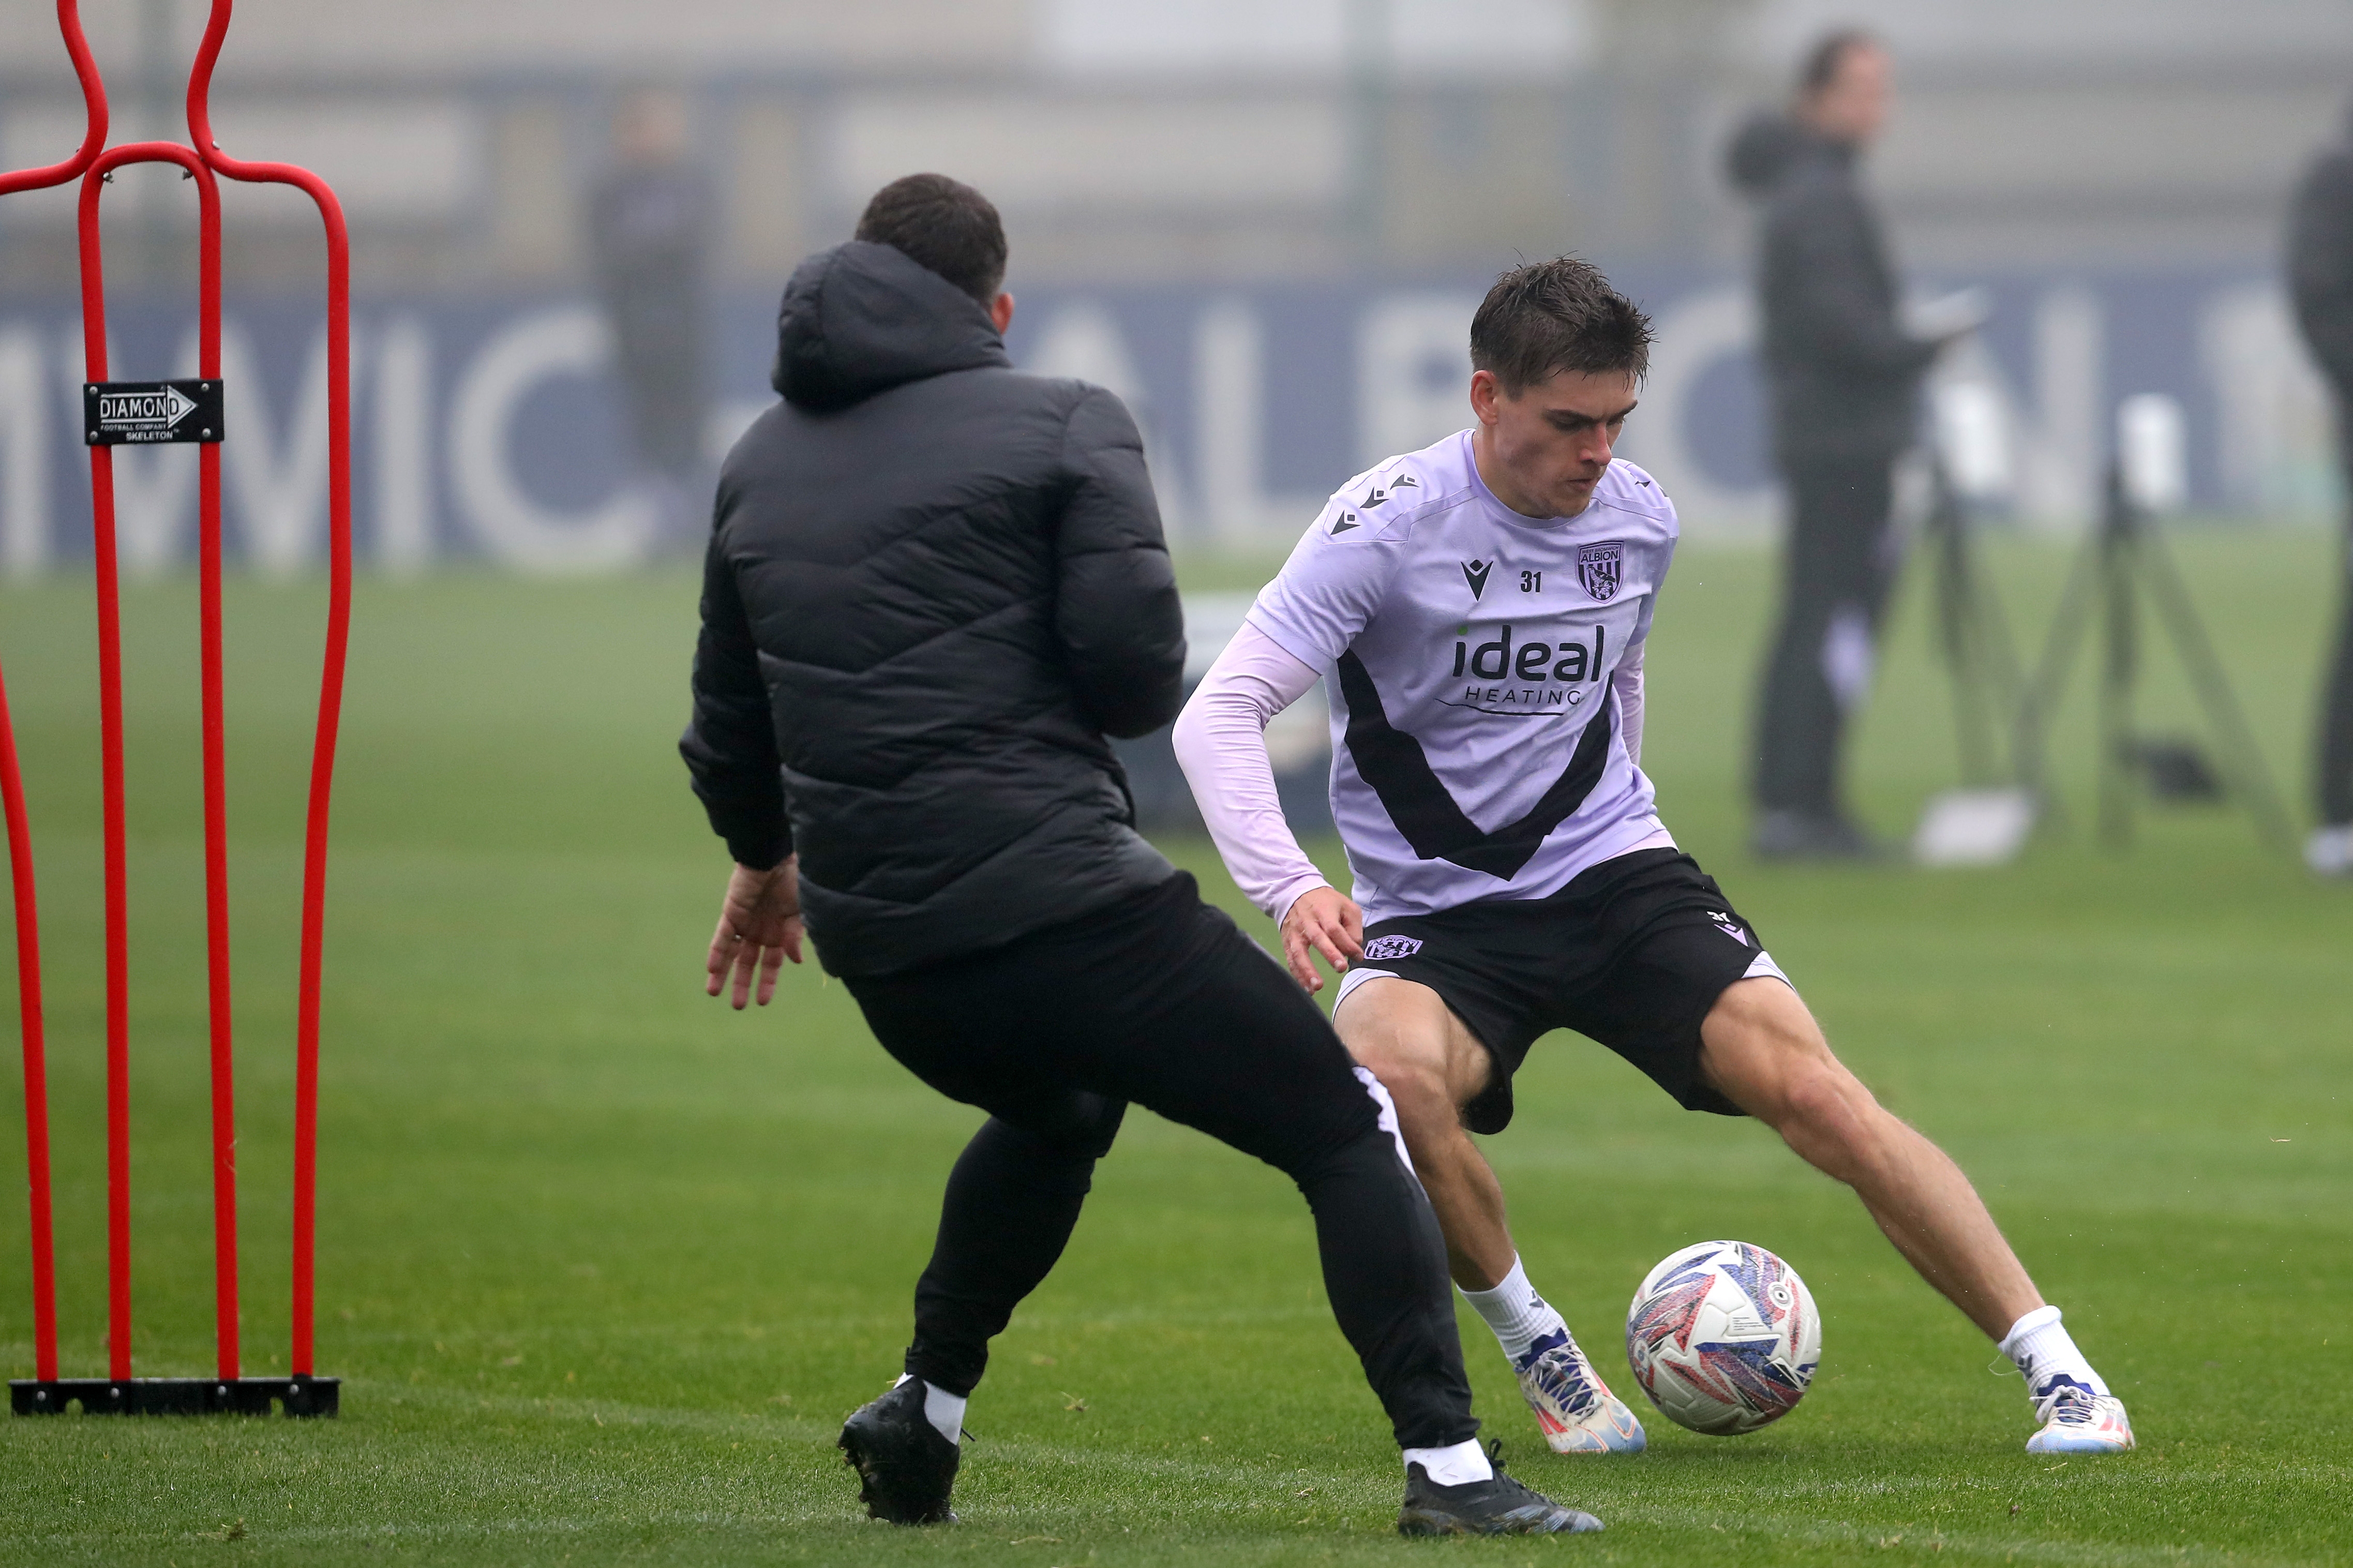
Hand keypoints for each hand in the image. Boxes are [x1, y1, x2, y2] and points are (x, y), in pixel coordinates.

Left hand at [705, 856, 804, 1008]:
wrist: (775, 858)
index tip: (762, 1002)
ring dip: (724, 973)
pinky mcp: (731, 914)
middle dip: (743, 984)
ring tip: (714, 993)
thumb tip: (796, 962)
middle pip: (749, 964)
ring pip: (731, 955)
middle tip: (738, 1006)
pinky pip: (722, 937)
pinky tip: (712, 969)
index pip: (771, 964)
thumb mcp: (799, 913)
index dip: (767, 982)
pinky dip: (717, 953)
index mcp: (779, 934)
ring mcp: (744, 924)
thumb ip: (795, 937)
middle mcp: (760, 932)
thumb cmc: (793, 882)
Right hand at [1280, 885, 1362, 992]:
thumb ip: (1353, 928)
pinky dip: (1297, 975)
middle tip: (1341, 968)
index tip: (1358, 956)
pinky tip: (1307, 989)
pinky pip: (1291, 960)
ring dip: (1307, 970)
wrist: (1295, 892)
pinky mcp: (1287, 942)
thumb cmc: (1326, 903)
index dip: (1347, 943)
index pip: (1335, 928)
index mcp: (1324, 911)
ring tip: (1317, 986)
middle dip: (1329, 954)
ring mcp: (1295, 933)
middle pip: (1317, 938)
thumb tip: (1354, 949)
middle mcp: (1307, 922)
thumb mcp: (1346, 906)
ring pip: (1299, 952)